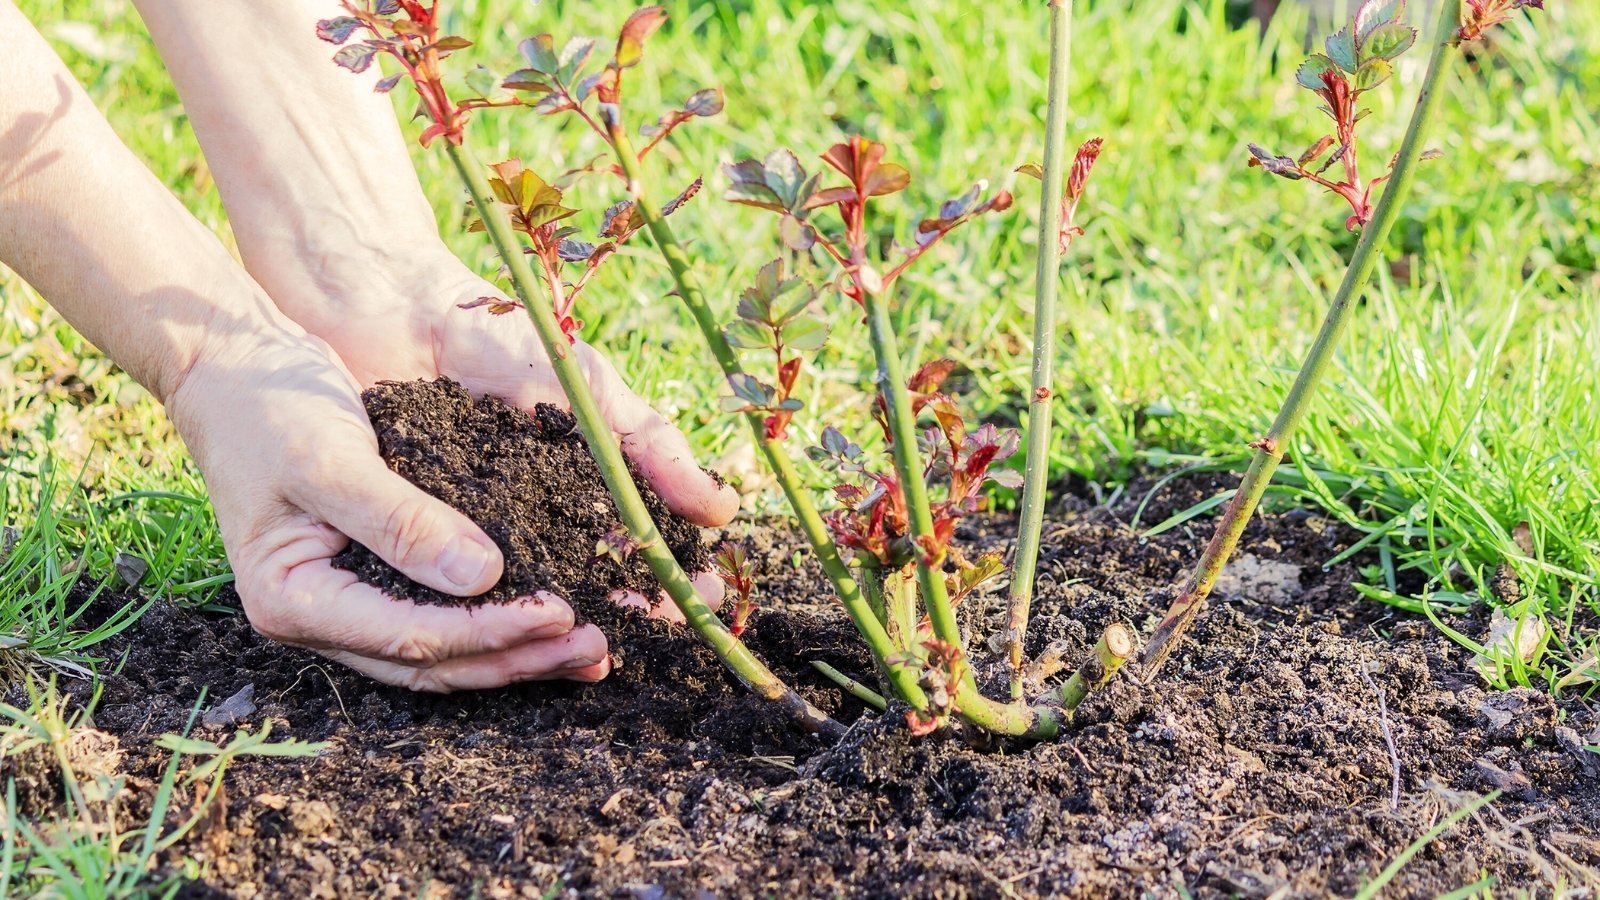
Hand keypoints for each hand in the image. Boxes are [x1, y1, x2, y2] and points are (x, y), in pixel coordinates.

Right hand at [167, 320, 614, 690]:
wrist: (231, 367)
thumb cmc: (268, 407)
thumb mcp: (332, 460)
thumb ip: (402, 521)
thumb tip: (484, 577)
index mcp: (293, 601)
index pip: (410, 637)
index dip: (490, 631)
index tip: (561, 613)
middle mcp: (321, 617)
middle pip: (433, 661)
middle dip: (517, 657)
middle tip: (595, 647)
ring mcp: (347, 602)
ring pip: (443, 650)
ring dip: (515, 651)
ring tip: (589, 650)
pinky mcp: (376, 574)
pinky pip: (442, 611)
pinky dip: (496, 617)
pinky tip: (550, 616)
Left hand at [283, 258, 738, 621]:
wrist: (393, 307)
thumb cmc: (498, 339)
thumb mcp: (587, 388)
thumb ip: (650, 443)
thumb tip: (722, 510)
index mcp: (581, 489)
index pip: (637, 546)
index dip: (670, 575)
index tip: (704, 598)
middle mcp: (532, 522)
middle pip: (589, 582)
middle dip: (629, 610)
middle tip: (661, 630)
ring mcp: (472, 536)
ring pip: (524, 595)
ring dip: (562, 625)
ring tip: (596, 644)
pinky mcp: (411, 541)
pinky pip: (447, 587)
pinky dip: (478, 611)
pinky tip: (506, 635)